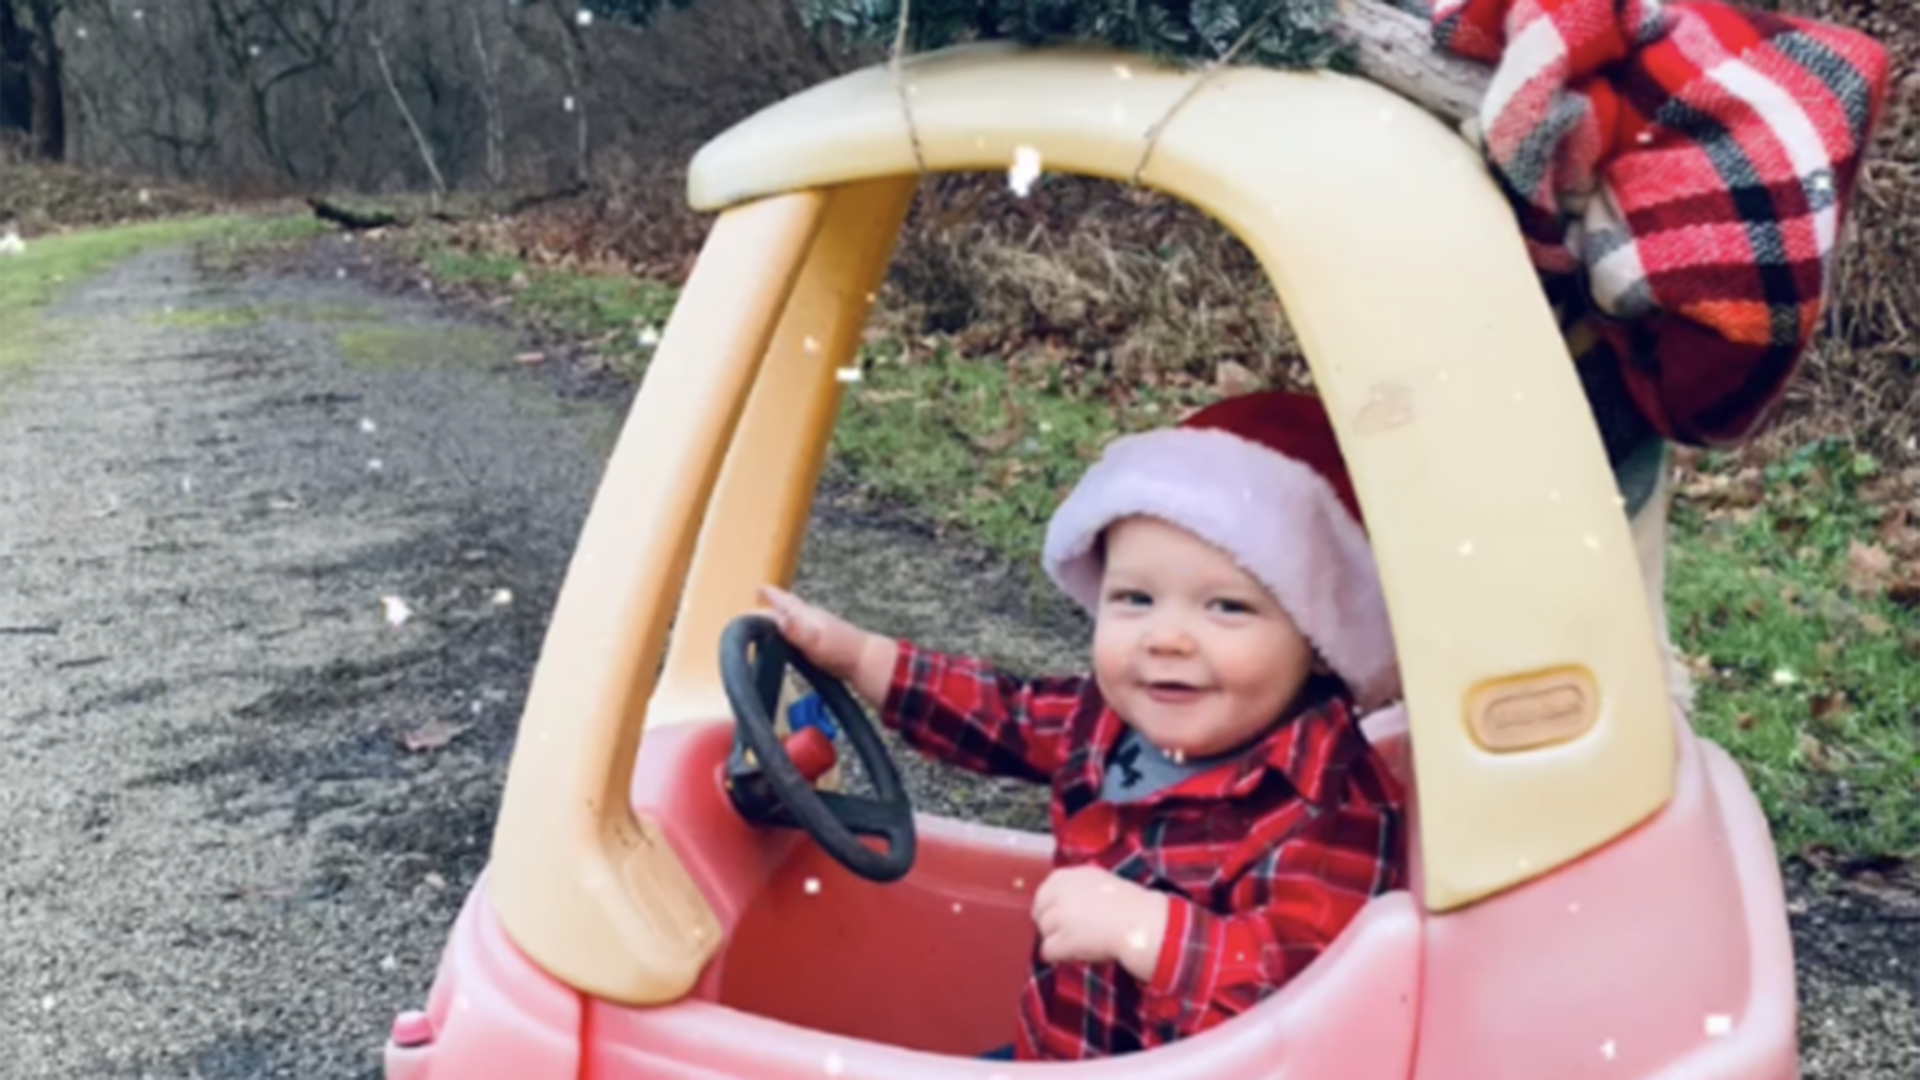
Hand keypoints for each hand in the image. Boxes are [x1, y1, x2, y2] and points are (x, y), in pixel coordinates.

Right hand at [757, 584, 896, 705]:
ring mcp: (818, 630)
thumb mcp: (814, 640)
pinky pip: (802, 633)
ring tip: (774, 616)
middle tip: (763, 597)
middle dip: (776, 602)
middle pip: (790, 606)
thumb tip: (777, 618)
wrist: (865, 661)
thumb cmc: (840, 650)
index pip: (784, 601)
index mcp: (805, 614)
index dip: (771, 595)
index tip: (759, 588)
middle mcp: (811, 618)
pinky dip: (794, 632)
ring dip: (784, 615)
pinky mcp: (822, 644)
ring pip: (797, 618)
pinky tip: (795, 639)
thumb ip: (795, 630)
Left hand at [1032, 866, 1169, 981]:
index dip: (1052, 909)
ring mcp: (1060, 916)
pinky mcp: (1063, 940)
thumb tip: (1058, 904)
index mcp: (1067, 876)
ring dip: (1058, 941)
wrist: (1143, 922)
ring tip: (1082, 942)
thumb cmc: (1129, 905)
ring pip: (1044, 933)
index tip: (1063, 918)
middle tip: (1072, 933)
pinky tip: (1078, 953)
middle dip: (1052, 925)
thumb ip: (1075, 889)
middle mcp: (1059, 892)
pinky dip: (1060, 956)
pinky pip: (1047, 952)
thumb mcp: (1098, 883)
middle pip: (1039, 914)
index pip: (1043, 894)